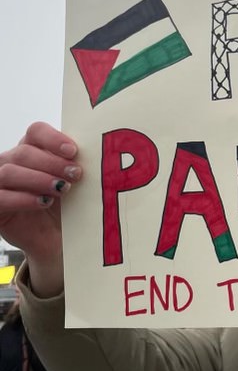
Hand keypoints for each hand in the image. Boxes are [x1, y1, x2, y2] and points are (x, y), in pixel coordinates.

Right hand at [0, 122, 80, 294]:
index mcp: (32, 149)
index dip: (53, 138)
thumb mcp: (74, 182)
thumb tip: (95, 152)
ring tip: (62, 189)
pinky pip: (1, 197)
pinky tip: (44, 202)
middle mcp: (12, 162)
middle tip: (75, 174)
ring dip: (39, 179)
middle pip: (24, 152)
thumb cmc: (67, 205)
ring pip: (10, 172)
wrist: (58, 239)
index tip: (73, 151)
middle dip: (53, 162)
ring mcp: (0, 184)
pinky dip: (24, 198)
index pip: (36, 131)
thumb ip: (76, 165)